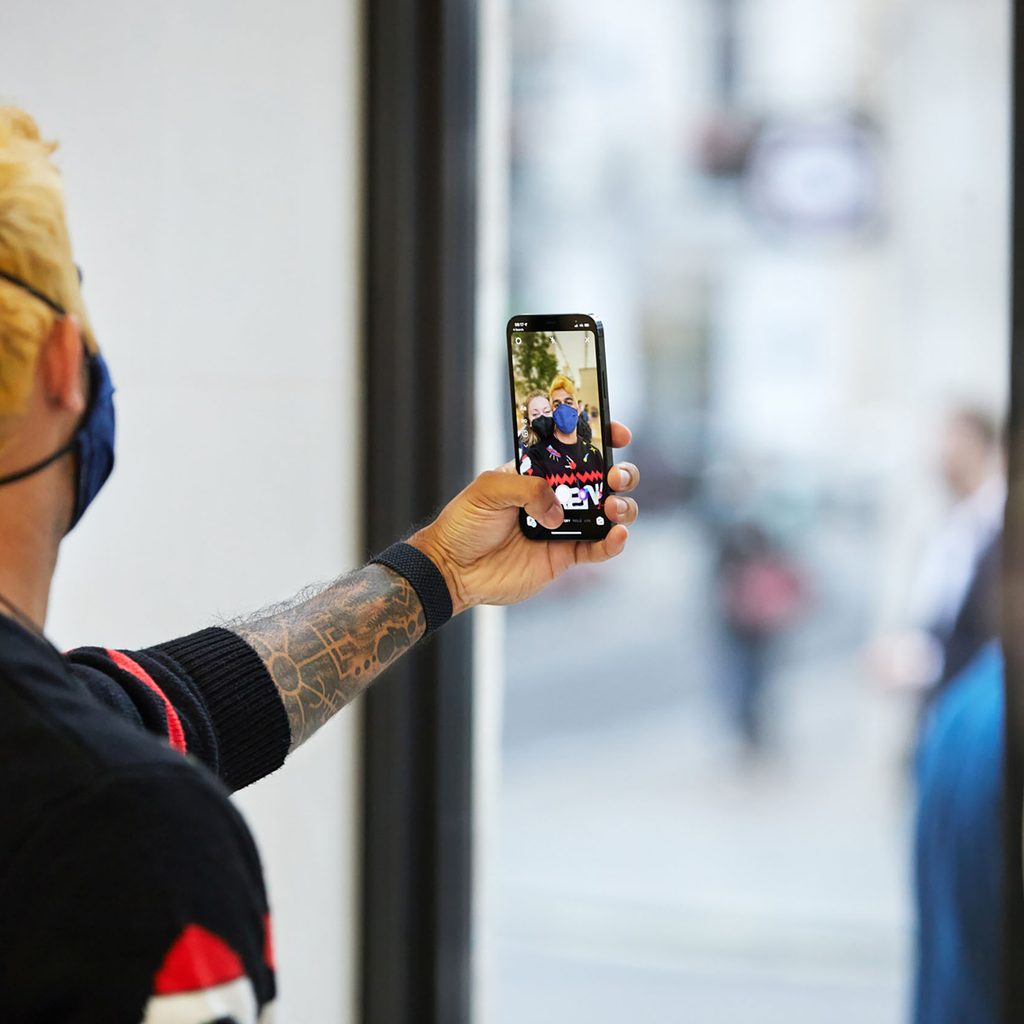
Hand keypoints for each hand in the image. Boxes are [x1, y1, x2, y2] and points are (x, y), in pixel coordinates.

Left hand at [409, 422, 639, 613]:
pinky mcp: (565, 555)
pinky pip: (599, 548)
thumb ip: (528, 489)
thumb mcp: (489, 489)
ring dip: (622, 506)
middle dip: (620, 473)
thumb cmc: (464, 522)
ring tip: (612, 507)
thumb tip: (558, 511)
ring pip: (609, 512)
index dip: (601, 437)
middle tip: (614, 477)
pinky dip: (614, 542)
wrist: (453, 568)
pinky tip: (617, 535)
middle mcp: (556, 495)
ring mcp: (564, 526)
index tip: (617, 434)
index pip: (576, 448)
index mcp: (539, 471)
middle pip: (603, 479)